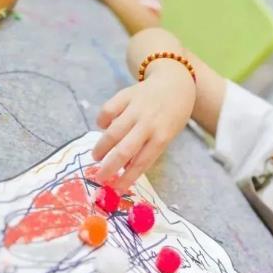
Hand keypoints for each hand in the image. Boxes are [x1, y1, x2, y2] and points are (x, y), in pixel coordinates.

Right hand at [92, 60, 195, 190]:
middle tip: (100, 176)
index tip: (116, 189)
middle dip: (109, 166)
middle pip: (125, 149)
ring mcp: (136, 108)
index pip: (142, 162)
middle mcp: (149, 123)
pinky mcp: (126, 94)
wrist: (175, 82)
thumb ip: (148, 149)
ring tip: (96, 156)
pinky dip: (102, 121)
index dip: (128, 177)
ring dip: (101, 147)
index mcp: (162, 136)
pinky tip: (102, 128)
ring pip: (113, 131)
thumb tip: (124, 168)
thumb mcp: (167, 135)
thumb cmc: (171, 116)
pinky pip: (108, 110)